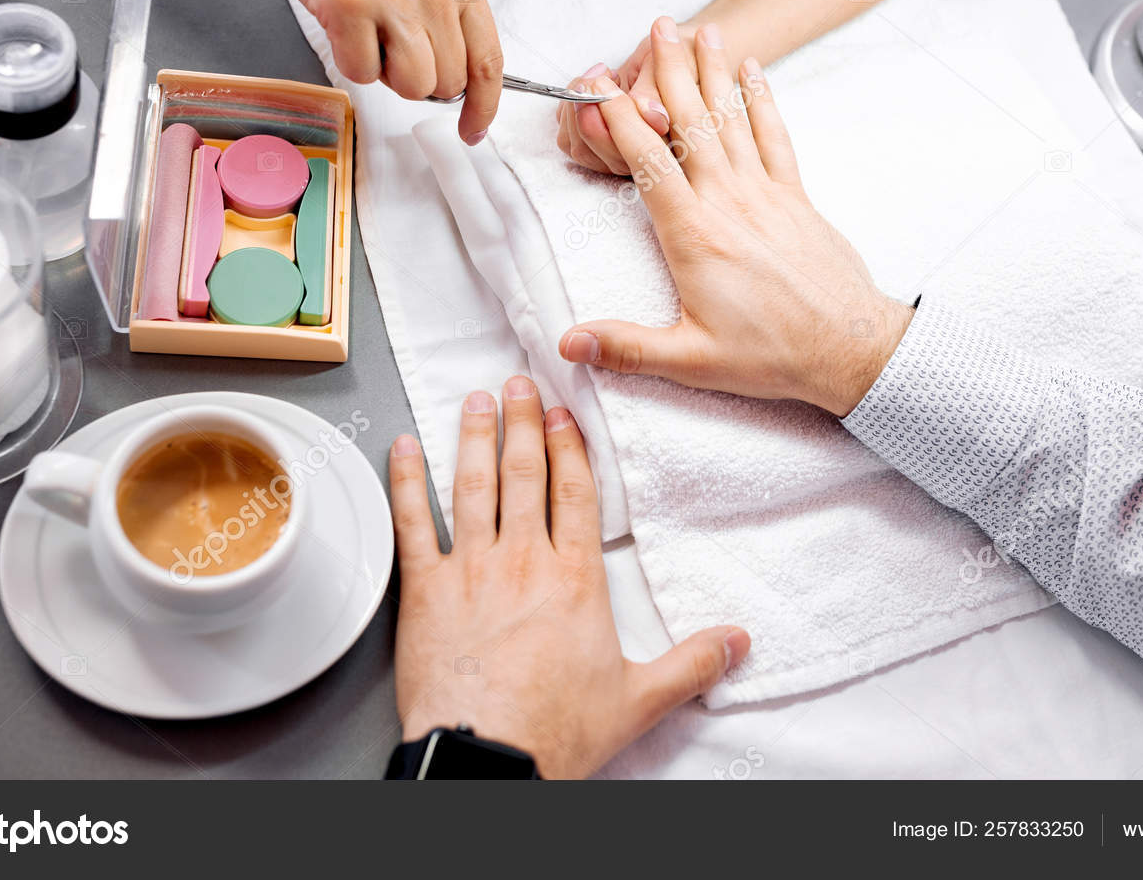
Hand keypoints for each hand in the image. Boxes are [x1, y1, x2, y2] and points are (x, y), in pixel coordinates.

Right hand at [255, 0, 503, 144]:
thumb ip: (447, 20)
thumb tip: (458, 83)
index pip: (488, 62)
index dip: (484, 107)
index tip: (472, 131)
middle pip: (447, 84)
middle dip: (417, 80)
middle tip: (389, 43)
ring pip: (412, 86)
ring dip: (385, 75)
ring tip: (368, 33)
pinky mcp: (349, 5)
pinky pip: (362, 73)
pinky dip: (349, 60)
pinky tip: (341, 24)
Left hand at [388, 375, 749, 777]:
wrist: (491, 758)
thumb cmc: (557, 731)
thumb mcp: (639, 699)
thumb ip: (691, 663)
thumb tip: (739, 642)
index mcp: (576, 579)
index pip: (575, 493)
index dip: (569, 446)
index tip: (564, 414)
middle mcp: (524, 561)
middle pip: (524, 475)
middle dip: (522, 423)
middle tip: (517, 383)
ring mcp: (471, 571)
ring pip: (472, 486)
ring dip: (475, 437)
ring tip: (476, 401)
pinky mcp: (426, 592)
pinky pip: (413, 524)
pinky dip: (406, 482)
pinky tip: (403, 449)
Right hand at [556, 17, 912, 417]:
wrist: (850, 351)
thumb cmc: (773, 356)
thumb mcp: (691, 360)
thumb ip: (626, 347)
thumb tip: (568, 343)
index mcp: (694, 235)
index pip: (647, 163)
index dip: (617, 120)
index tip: (596, 85)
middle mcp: (728, 202)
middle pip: (690, 123)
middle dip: (667, 72)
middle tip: (655, 25)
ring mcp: (765, 195)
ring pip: (731, 120)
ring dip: (712, 73)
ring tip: (699, 29)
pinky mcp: (795, 198)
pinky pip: (774, 138)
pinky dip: (762, 101)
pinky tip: (754, 71)